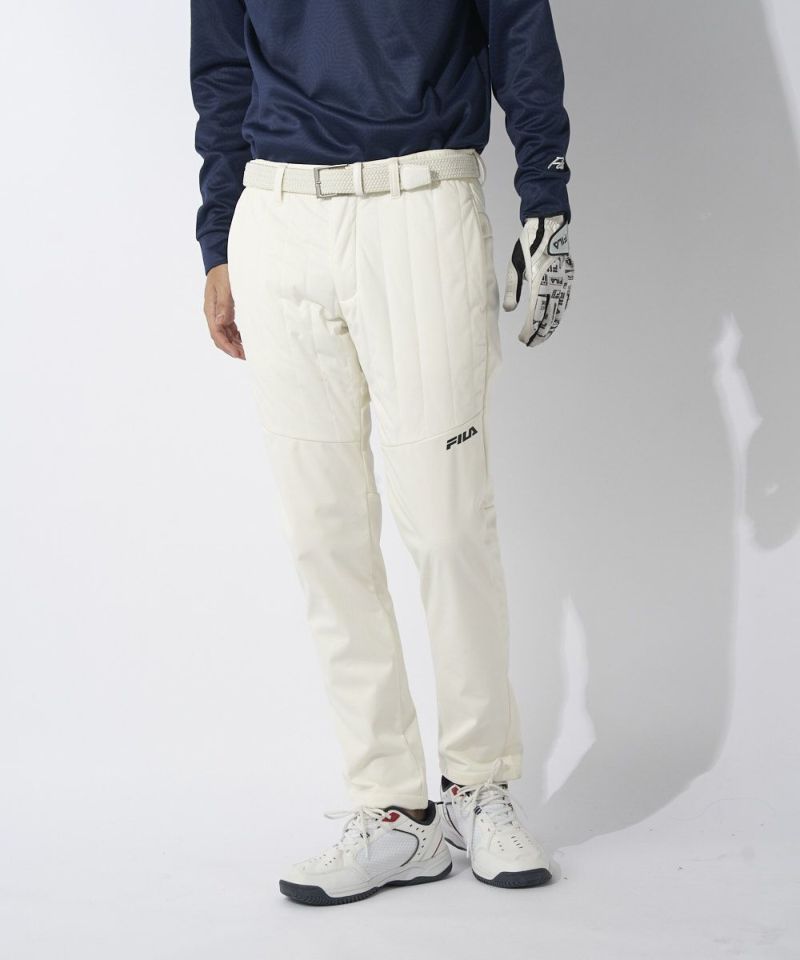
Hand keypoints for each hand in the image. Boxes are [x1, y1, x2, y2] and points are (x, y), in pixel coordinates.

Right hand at [203, 264, 244, 359]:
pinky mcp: (225, 311)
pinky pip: (230, 328)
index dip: (227, 345)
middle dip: (232, 348)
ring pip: (225, 334)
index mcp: (210, 310)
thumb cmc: (223, 271)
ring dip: (235, 344)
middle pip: (220, 337)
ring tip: (248, 351)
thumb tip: (220, 322)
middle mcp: (213, 314)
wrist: (220, 260)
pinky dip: (237, 336)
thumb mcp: (224, 285)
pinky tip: (245, 340)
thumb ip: (224, 304)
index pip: (216, 333)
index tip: (238, 354)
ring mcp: (218, 313)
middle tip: (247, 356)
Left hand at [503, 215, 573, 346]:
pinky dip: (558, 313)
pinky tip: (552, 320)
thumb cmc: (528, 244)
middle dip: (540, 332)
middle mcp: (555, 282)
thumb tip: (509, 310)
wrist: (548, 224)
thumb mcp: (515, 265)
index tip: (523, 339)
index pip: (536, 313)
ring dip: (550, 325)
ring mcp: (565, 280)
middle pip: (550, 315)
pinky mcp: (568, 277)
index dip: (530, 329)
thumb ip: (513, 289)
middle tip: (531, 343)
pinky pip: (565, 300)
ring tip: (541, 337)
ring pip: (559, 309)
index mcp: (540, 280)